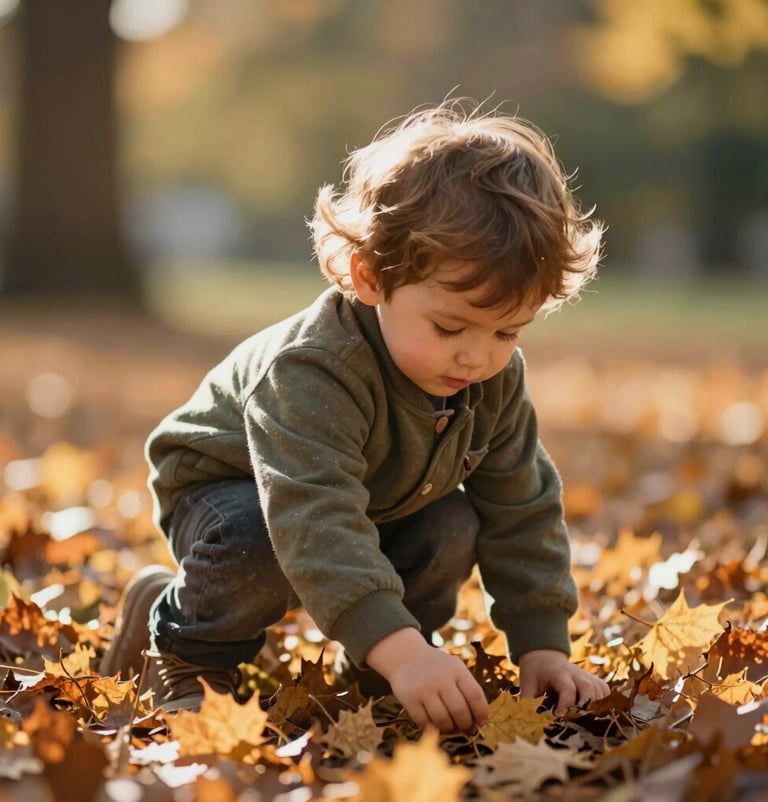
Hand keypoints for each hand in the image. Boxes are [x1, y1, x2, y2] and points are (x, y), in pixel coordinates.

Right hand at [365, 628, 488, 731]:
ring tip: (449, 725)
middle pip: (460, 711)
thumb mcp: (453, 667)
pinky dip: (432, 727)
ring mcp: (424, 689)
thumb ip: (466, 688)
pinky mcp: (410, 699)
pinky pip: (425, 722)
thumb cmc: (436, 666)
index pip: (475, 695)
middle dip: (465, 724)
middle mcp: (441, 678)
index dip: (481, 713)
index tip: (481, 722)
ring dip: (449, 728)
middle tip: (463, 726)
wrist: (405, 656)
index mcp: (456, 669)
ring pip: (443, 720)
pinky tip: (433, 722)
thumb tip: (480, 719)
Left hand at [518, 649, 609, 713]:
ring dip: (596, 706)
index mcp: (556, 673)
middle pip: (587, 686)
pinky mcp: (591, 679)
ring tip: (588, 720)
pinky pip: (604, 689)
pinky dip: (604, 701)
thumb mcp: (526, 685)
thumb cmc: (534, 674)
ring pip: (599, 688)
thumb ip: (527, 701)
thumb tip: (526, 721)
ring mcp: (584, 674)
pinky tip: (597, 713)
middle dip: (586, 706)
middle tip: (579, 721)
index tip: (560, 716)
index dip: (566, 703)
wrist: (542, 657)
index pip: (567, 687)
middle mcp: (574, 672)